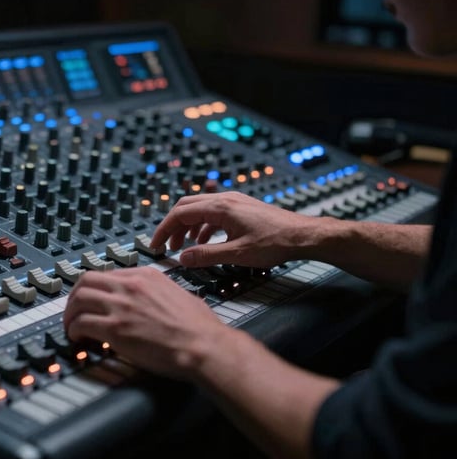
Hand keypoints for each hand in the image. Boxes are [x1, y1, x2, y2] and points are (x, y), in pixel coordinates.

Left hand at [63, 266, 227, 380]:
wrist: (204, 345)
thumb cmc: (199, 327)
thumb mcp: (178, 294)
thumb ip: (159, 292)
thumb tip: (153, 300)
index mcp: (146, 276)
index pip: (107, 274)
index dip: (94, 289)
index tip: (92, 300)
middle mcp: (130, 286)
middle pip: (86, 281)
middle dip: (74, 296)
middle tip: (73, 311)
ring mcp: (121, 306)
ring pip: (78, 300)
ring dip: (70, 314)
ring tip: (71, 327)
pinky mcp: (115, 328)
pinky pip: (81, 323)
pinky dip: (73, 331)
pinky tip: (78, 339)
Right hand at [150, 191, 316, 268]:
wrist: (303, 235)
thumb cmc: (276, 242)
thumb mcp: (237, 254)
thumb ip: (207, 256)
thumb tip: (183, 258)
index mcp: (221, 207)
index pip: (180, 213)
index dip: (164, 229)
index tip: (155, 244)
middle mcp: (225, 200)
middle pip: (187, 207)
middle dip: (172, 226)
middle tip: (164, 245)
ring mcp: (234, 203)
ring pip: (199, 210)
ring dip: (187, 227)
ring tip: (183, 247)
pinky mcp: (241, 209)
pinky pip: (213, 214)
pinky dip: (202, 227)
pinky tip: (205, 242)